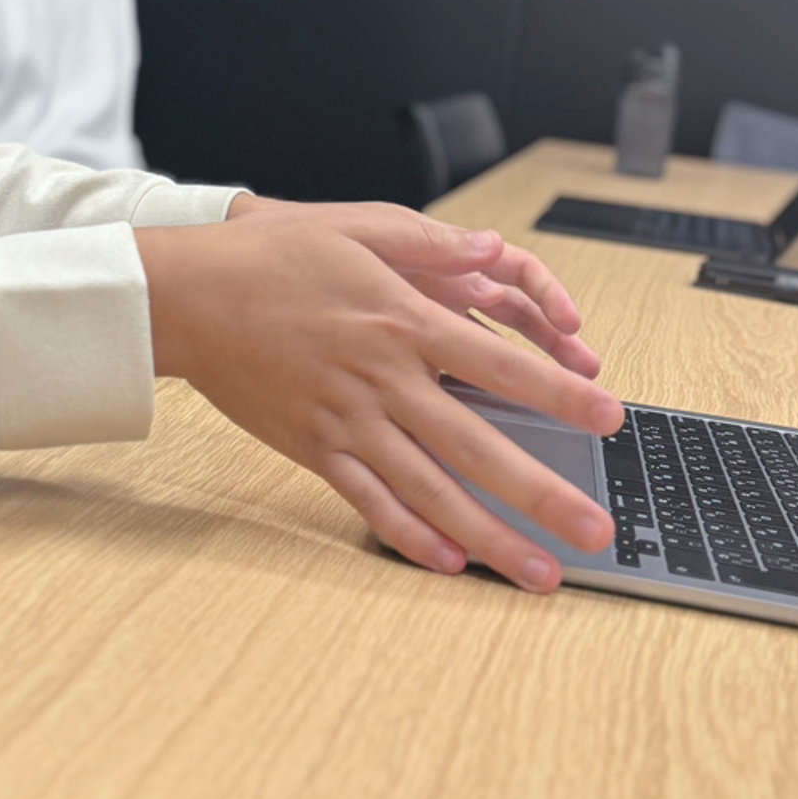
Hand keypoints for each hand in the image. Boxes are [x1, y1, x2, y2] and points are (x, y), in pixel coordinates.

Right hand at [137, 202, 622, 593]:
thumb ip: (429, 242)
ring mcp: (347, 421)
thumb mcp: (354, 227)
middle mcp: (382, 380)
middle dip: (543, 494)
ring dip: (490, 536)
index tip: (610, 421)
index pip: (502, 367)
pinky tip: (450, 562)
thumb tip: (491, 249)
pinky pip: (369, 502)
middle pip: (478, 447)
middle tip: (594, 530)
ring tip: (539, 571)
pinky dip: (410, 536)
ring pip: (431, 491)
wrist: (187, 298)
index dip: (562, 397)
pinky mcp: (313, 448)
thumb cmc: (268, 258)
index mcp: (402, 321)